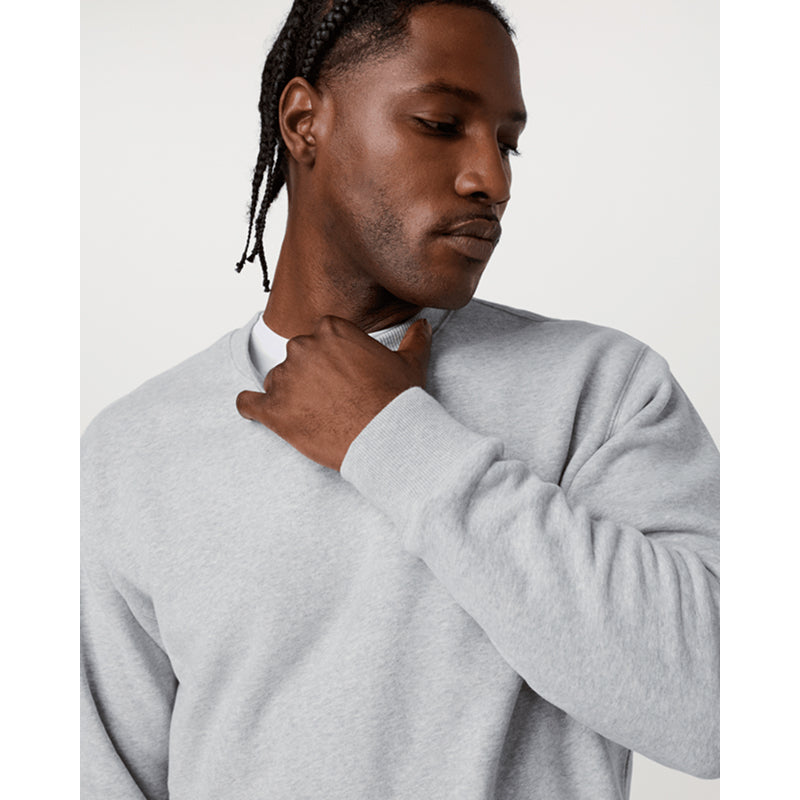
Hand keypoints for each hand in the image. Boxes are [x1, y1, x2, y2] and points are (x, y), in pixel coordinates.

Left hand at [236, 315, 432, 469]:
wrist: (386, 437)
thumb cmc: (397, 401)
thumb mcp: (410, 364)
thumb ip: (415, 339)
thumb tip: (423, 325)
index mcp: (331, 330)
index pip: (319, 337)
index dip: (330, 357)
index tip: (341, 374)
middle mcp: (302, 347)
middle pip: (297, 357)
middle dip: (309, 375)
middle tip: (330, 398)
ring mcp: (284, 379)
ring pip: (277, 381)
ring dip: (288, 394)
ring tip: (312, 415)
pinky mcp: (273, 410)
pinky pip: (248, 404)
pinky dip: (252, 408)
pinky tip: (257, 412)